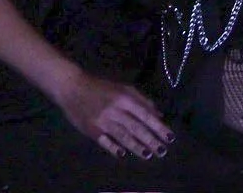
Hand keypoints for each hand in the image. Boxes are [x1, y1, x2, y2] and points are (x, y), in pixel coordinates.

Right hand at [55, 69, 171, 158]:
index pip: (145, 115)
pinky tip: (122, 154)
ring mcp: (102, 120)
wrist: (73, 87)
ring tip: (148, 155)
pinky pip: (104, 140)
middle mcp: (115, 109)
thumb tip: (158, 114)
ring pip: (122, 136)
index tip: (170, 137)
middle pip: (136, 127)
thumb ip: (141, 100)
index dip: (158, 127)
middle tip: (162, 151)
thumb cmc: (101, 87)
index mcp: (124, 98)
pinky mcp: (91, 129)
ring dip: (136, 147)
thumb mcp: (123, 88)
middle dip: (151, 140)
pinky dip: (113, 148)